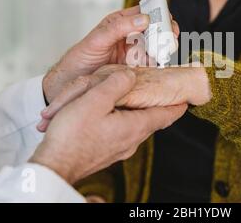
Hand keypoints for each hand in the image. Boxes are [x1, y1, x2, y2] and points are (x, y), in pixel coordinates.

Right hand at [30, 70, 186, 184]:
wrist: (53, 165)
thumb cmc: (71, 136)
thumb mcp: (94, 100)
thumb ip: (116, 84)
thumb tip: (131, 75)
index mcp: (135, 126)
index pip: (168, 114)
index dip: (179, 102)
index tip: (186, 94)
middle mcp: (132, 140)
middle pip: (153, 118)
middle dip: (156, 102)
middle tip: (158, 88)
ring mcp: (120, 148)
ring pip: (136, 123)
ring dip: (136, 109)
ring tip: (129, 94)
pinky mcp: (108, 151)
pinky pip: (122, 130)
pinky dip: (121, 117)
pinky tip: (107, 111)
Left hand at [42, 6, 179, 102]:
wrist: (70, 87)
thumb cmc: (79, 61)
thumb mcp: (96, 41)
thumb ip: (118, 28)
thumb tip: (144, 18)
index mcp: (120, 23)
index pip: (145, 12)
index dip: (158, 13)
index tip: (167, 19)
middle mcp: (130, 36)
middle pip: (156, 29)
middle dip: (166, 31)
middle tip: (171, 37)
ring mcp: (135, 53)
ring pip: (157, 46)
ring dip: (164, 48)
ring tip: (165, 52)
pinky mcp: (138, 70)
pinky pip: (153, 64)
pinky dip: (159, 64)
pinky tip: (160, 65)